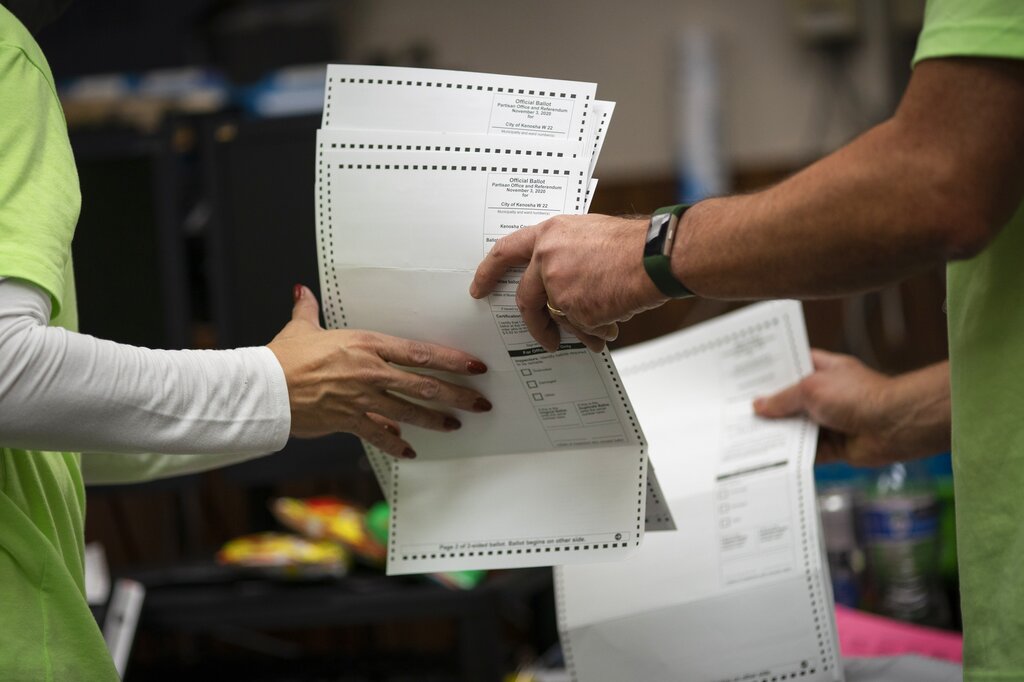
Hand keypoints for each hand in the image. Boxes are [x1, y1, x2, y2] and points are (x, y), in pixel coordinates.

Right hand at [268, 285, 491, 458]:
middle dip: (456, 394)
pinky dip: (395, 443)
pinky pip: (379, 435)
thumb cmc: (282, 358)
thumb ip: (308, 310)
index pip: (419, 352)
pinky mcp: (349, 421)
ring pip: (410, 411)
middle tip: (480, 401)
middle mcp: (371, 371)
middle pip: (424, 384)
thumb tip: (303, 291)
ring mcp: (362, 398)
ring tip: (455, 424)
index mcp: (366, 344)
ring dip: (436, 419)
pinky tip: (410, 450)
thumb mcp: (300, 328)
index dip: (451, 360)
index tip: (473, 366)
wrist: (264, 388)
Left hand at [470, 214, 667, 352]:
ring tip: (597, 333)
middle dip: (536, 324)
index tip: (479, 287)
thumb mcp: (589, 233)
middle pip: (527, 300)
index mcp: (549, 235)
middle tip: (544, 337)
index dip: (488, 272)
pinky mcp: (575, 309)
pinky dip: (596, 331)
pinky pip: (581, 327)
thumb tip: (557, 279)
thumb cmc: (633, 244)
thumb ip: (565, 252)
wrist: (656, 256)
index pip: (505, 252)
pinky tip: (612, 325)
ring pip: (559, 317)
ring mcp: (559, 286)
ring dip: (578, 329)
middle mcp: (548, 260)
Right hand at [752, 350, 950, 466]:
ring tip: (744, 435)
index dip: (769, 371)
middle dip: (767, 406)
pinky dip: (790, 455)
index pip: (791, 366)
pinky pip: (805, 451)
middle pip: (789, 400)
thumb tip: (759, 406)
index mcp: (823, 370)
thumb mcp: (811, 388)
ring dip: (776, 432)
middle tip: (737, 409)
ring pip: (794, 427)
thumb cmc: (860, 397)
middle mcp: (825, 394)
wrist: (894, 426)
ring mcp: (828, 420)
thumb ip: (783, 398)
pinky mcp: (832, 446)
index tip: (745, 377)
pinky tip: (766, 456)